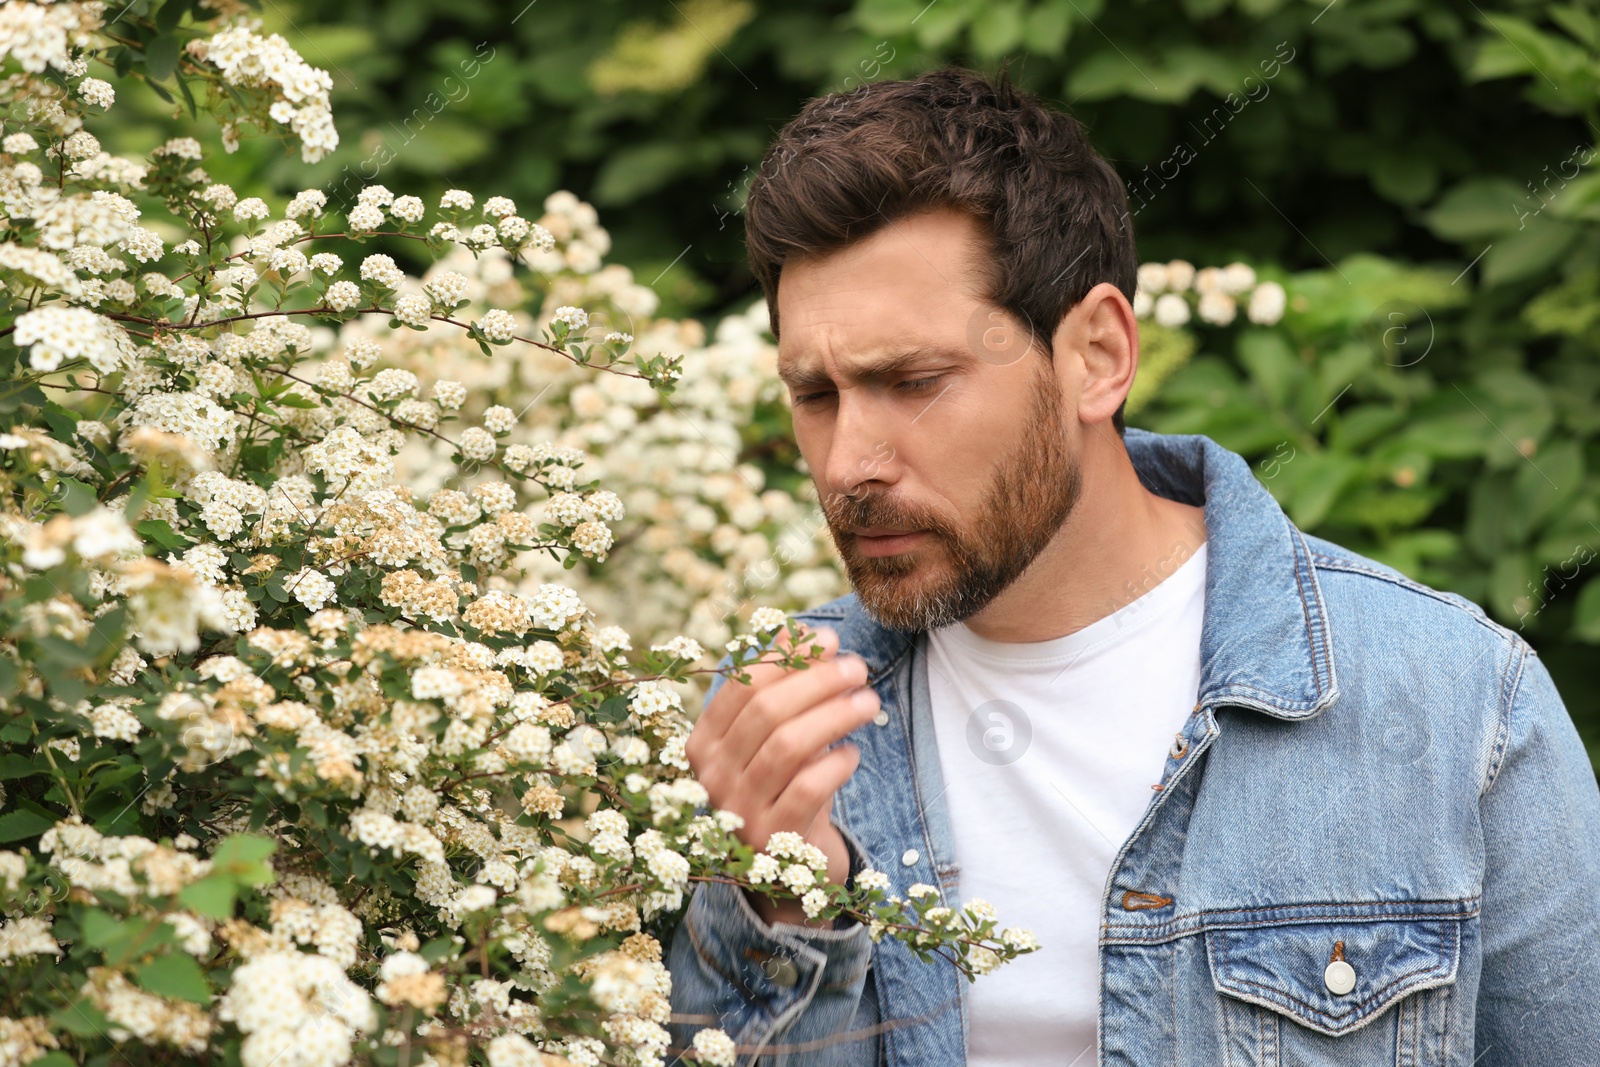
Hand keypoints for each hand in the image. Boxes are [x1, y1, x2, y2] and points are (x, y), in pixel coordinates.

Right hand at [686, 624, 880, 925]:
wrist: (786, 880)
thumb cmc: (783, 791)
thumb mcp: (774, 743)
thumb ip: (782, 695)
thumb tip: (809, 633)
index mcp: (704, 744)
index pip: (741, 685)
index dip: (786, 655)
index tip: (826, 638)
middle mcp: (713, 776)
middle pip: (766, 711)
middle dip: (817, 680)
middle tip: (857, 667)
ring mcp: (740, 810)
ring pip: (788, 745)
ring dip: (834, 714)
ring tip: (869, 700)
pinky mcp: (774, 842)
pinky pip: (808, 789)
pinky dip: (835, 764)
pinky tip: (853, 754)